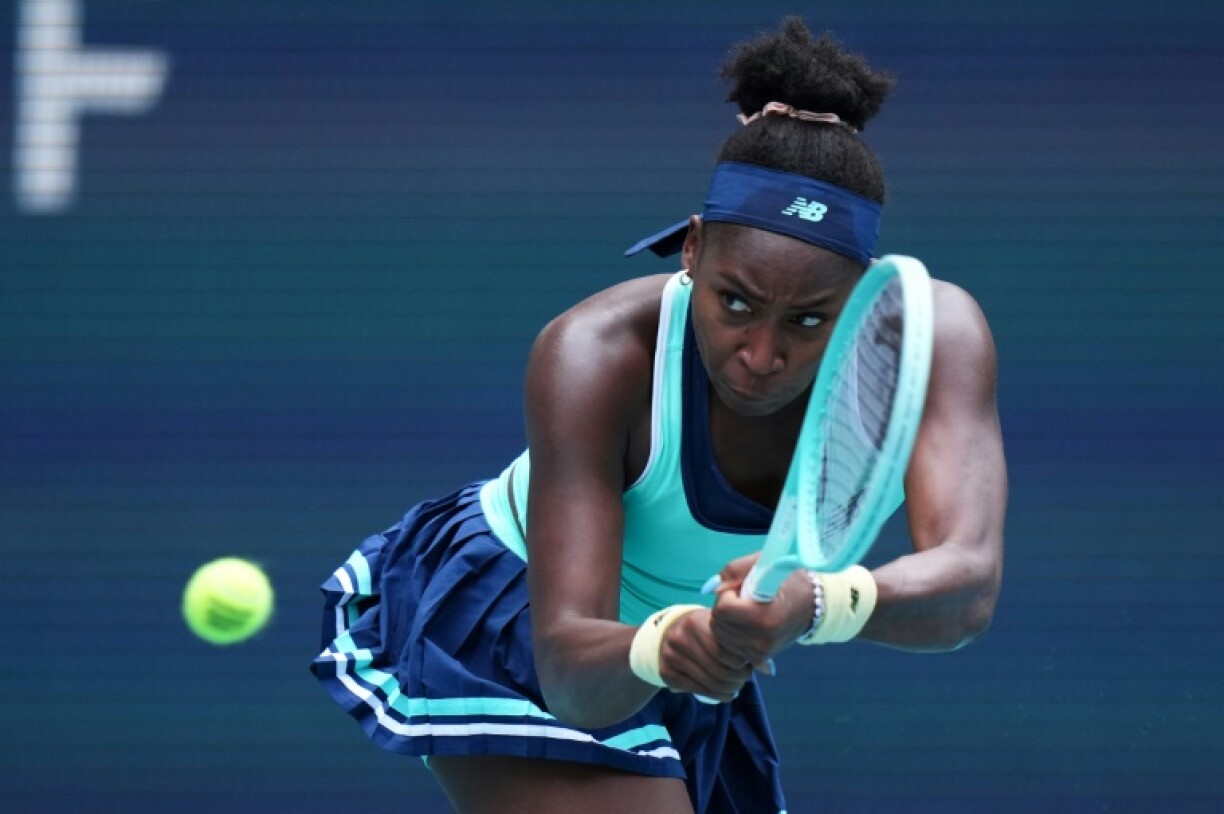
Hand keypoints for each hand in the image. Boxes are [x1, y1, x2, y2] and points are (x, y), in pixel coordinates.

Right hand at [656, 608, 752, 701]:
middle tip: (746, 677)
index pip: (725, 650)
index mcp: (695, 622)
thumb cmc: (704, 630)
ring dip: (730, 689)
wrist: (669, 633)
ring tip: (738, 685)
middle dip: (739, 678)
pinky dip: (718, 696)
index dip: (742, 661)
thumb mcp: (719, 628)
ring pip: (711, 683)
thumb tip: (768, 669)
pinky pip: (699, 691)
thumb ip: (740, 643)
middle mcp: (680, 639)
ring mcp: (670, 657)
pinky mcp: (667, 674)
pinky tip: (726, 693)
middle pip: (719, 670)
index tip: (749, 662)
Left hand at [707, 555, 812, 669]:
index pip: (722, 609)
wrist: (812, 605)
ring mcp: (760, 652)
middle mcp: (762, 639)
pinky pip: (729, 647)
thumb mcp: (765, 564)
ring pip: (720, 636)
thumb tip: (712, 588)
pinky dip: (732, 634)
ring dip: (727, 621)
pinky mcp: (759, 658)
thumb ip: (734, 570)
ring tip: (746, 611)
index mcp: (765, 617)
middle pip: (718, 624)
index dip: (727, 595)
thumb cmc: (787, 580)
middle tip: (743, 599)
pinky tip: (746, 625)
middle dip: (724, 608)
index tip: (740, 589)